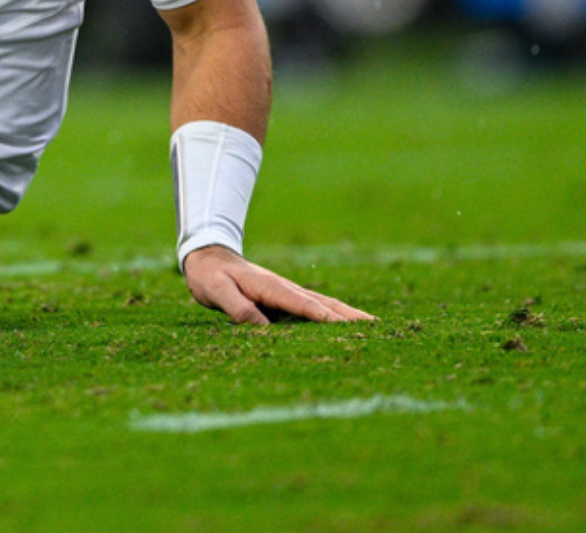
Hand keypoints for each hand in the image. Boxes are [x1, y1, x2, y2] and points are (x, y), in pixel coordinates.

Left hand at [182, 245, 372, 324]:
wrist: (208, 257)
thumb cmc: (210, 276)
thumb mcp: (216, 291)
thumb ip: (236, 307)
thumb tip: (262, 327)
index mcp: (270, 287)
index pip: (302, 304)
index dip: (324, 317)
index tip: (348, 327)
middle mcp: (285, 288)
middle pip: (322, 304)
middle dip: (348, 316)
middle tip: (378, 329)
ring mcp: (287, 292)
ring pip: (323, 304)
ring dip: (347, 315)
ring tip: (373, 326)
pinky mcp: (285, 299)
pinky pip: (313, 308)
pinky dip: (333, 315)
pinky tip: (346, 324)